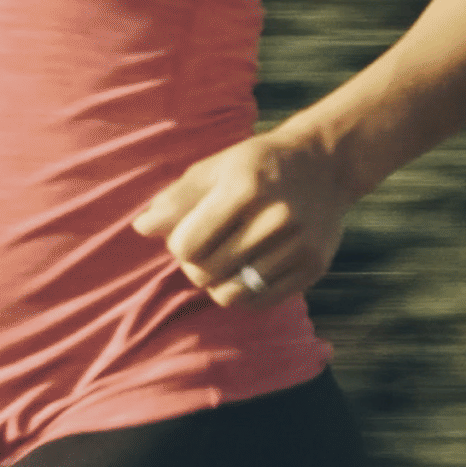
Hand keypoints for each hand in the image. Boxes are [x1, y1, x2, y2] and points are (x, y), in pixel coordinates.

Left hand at [130, 133, 356, 307]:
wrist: (324, 164)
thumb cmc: (256, 166)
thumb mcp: (214, 169)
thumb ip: (177, 199)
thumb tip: (141, 228)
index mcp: (244, 188)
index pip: (186, 246)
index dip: (178, 245)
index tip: (189, 233)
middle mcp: (276, 217)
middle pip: (206, 273)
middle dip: (196, 265)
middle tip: (208, 248)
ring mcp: (298, 245)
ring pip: (230, 294)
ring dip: (218, 283)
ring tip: (226, 261)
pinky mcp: (313, 267)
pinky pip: (259, 302)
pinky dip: (243, 294)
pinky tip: (246, 271)